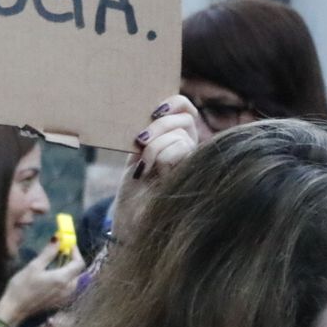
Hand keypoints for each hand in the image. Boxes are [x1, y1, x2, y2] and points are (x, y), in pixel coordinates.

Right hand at [0, 240, 83, 326]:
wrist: (15, 309)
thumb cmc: (22, 286)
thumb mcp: (34, 266)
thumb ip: (48, 253)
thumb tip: (58, 239)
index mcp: (63, 279)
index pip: (79, 263)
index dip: (76, 252)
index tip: (68, 244)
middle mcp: (68, 289)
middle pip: (78, 272)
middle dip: (72, 260)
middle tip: (61, 251)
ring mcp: (65, 297)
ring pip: (74, 280)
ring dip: (69, 269)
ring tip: (57, 262)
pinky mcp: (60, 302)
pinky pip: (69, 287)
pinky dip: (66, 278)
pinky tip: (54, 275)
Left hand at [113, 94, 200, 237]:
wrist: (131, 223)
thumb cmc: (135, 191)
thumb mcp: (139, 156)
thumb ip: (151, 135)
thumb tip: (154, 110)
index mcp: (181, 141)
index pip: (186, 108)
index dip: (172, 103)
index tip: (153, 112)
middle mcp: (193, 151)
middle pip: (184, 119)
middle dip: (158, 126)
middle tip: (139, 142)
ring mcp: (196, 164)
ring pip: (181, 136)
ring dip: (155, 147)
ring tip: (144, 167)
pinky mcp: (194, 175)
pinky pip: (179, 150)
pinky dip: (160, 156)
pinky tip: (148, 171)